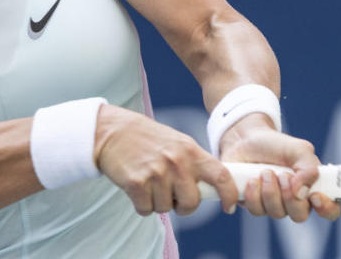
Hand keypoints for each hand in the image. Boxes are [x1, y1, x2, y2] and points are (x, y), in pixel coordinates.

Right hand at [94, 105, 238, 216]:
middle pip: (191, 203)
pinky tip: (135, 187)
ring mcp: (156, 173)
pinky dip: (141, 204)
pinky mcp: (136, 184)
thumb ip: (194, 162)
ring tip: (147, 181)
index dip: (230, 195)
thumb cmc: (144, 138)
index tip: (229, 206)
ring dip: (156, 201)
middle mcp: (176, 162)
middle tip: (170, 193)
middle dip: (182, 205)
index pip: (221, 176)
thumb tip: (213, 187)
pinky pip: (146, 209)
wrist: (109, 131)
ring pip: (165, 208)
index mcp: (190, 151)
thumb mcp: (176, 142)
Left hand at [218, 113, 340, 221]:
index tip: (315, 196)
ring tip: (265, 171)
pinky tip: (252, 179)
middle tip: (282, 175)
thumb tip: (301, 193)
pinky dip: (253, 193)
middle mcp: (295, 201)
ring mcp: (274, 204)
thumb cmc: (276, 145)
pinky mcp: (254, 204)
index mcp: (313, 189)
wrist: (246, 139)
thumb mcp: (299, 149)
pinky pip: (256, 210)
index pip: (329, 210)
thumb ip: (309, 168)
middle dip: (289, 196)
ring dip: (270, 191)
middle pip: (299, 216)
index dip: (326, 208)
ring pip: (276, 213)